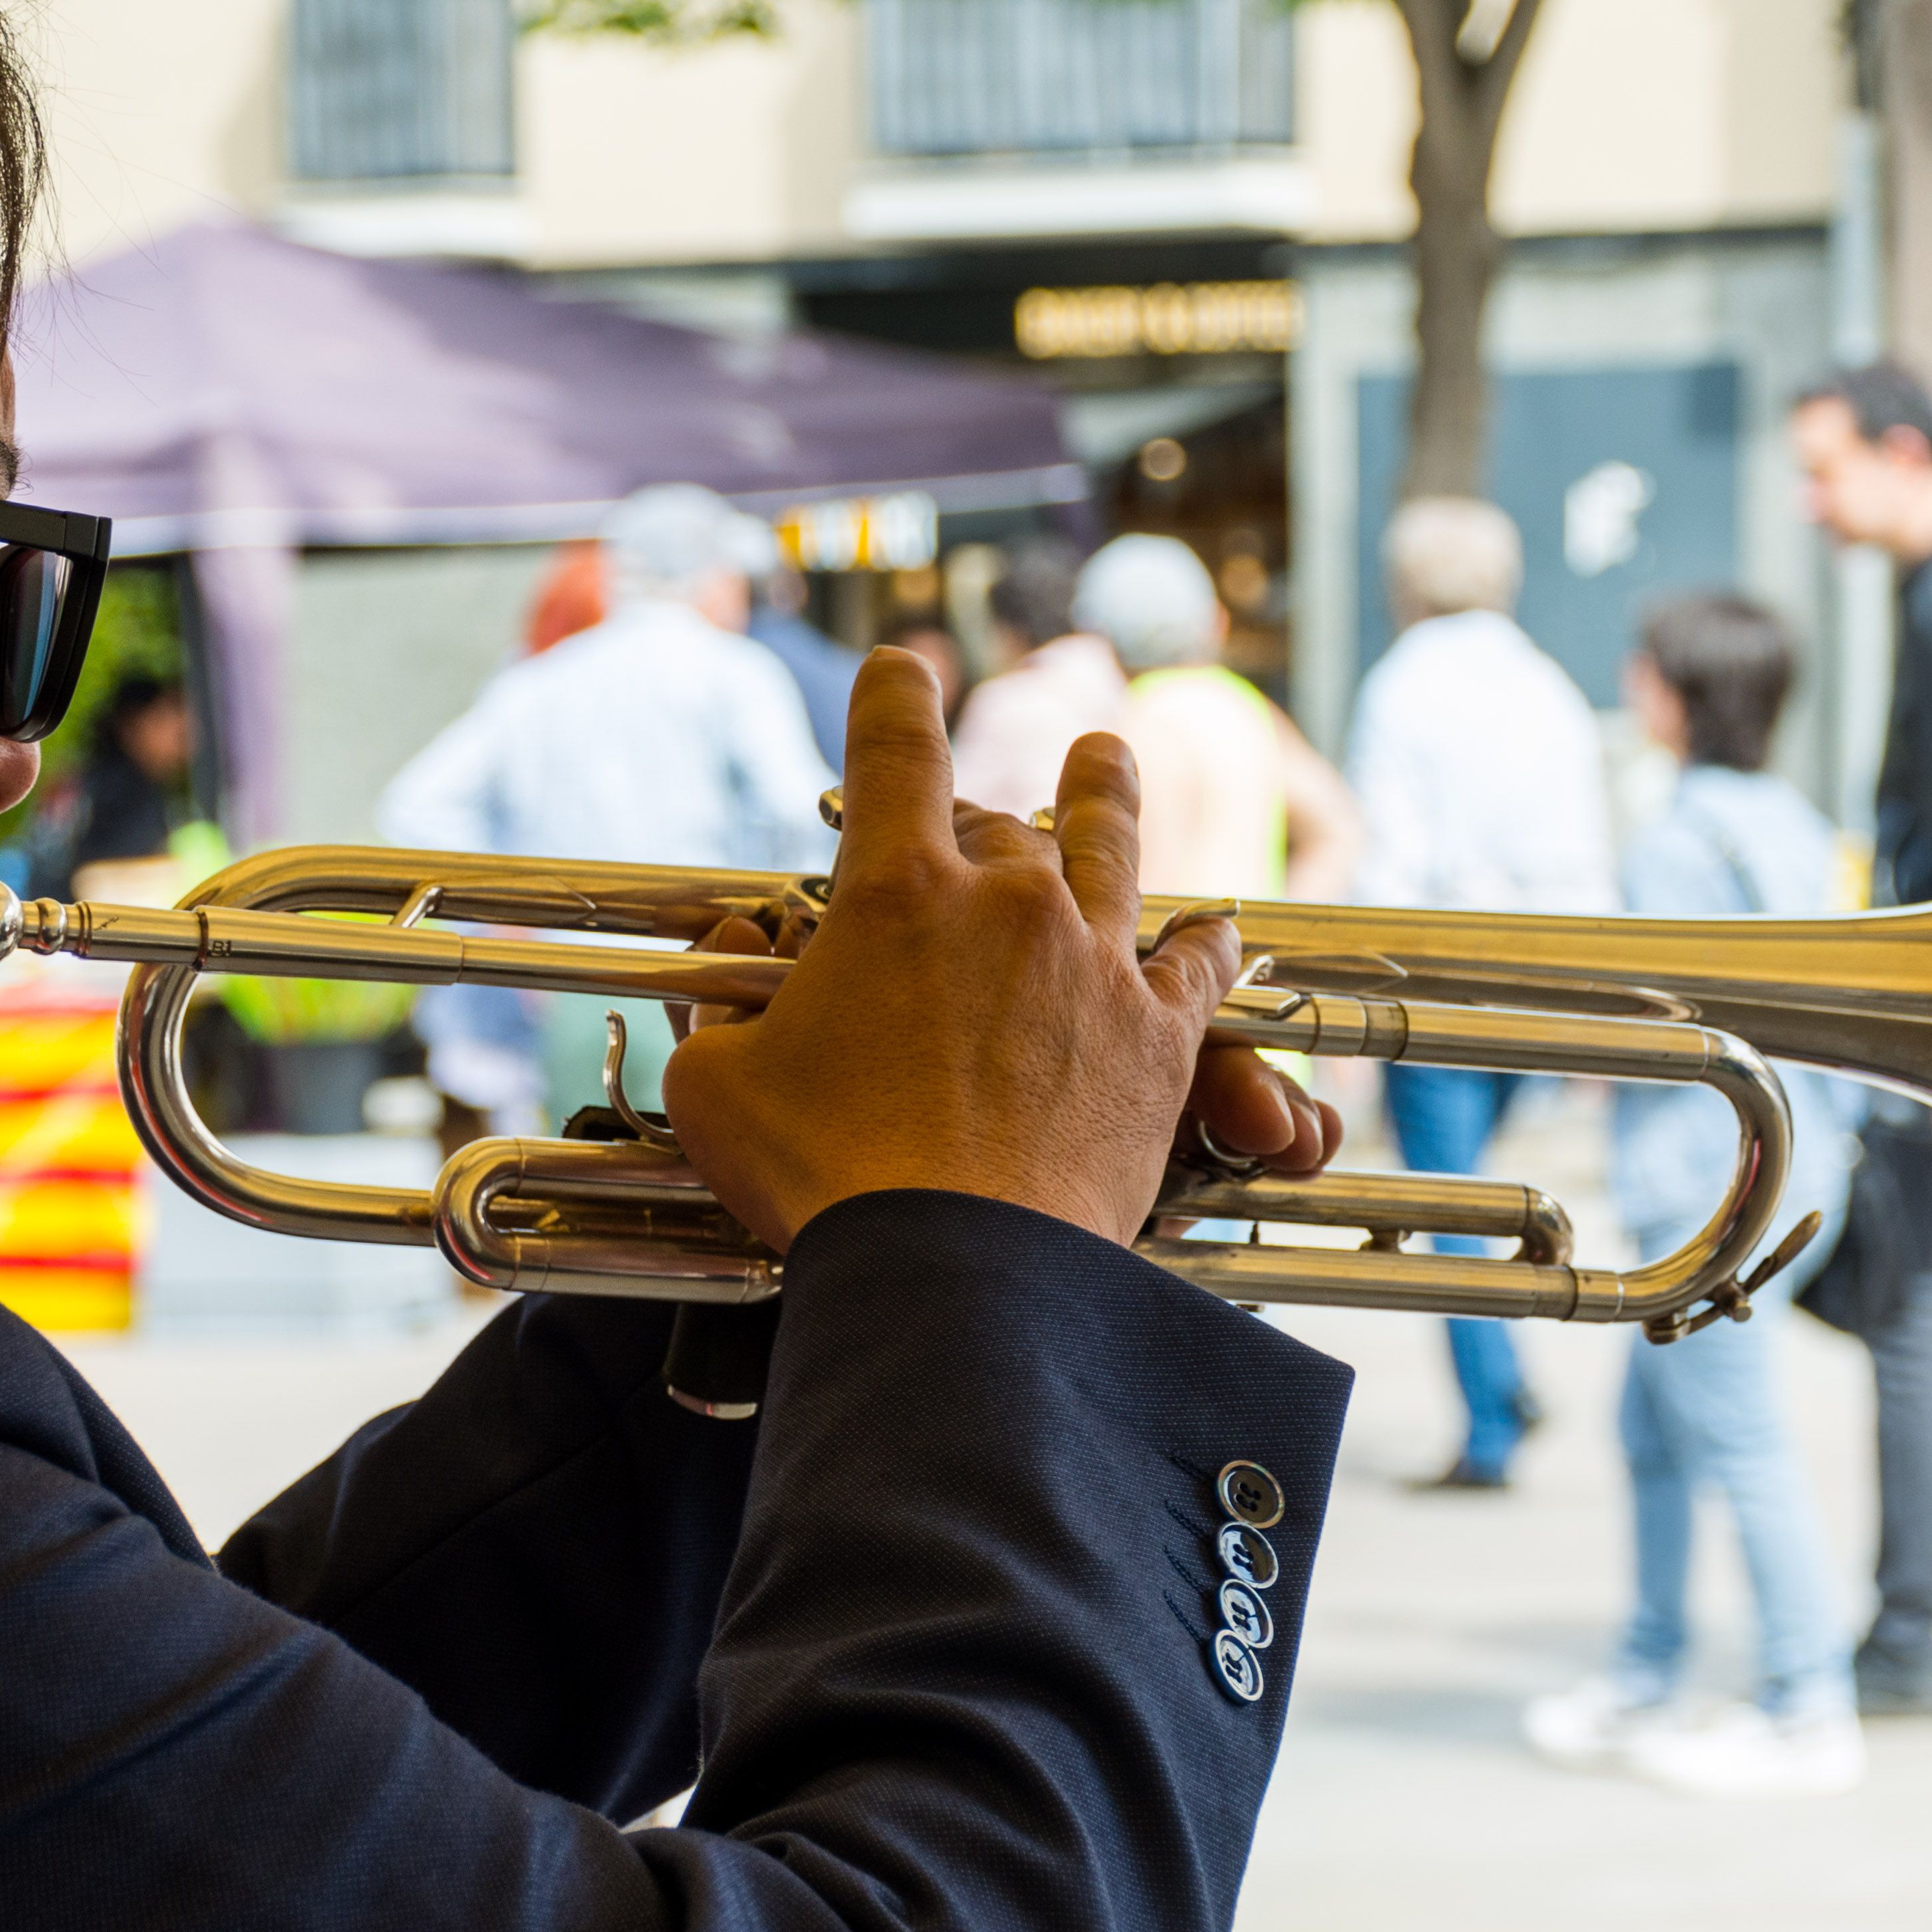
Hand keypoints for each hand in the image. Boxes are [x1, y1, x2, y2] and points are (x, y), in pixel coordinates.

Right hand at [665, 646, 1333, 1252]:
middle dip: (976, 810)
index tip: (902, 664)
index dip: (893, 695)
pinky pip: (1199, 961)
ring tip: (1109, 755)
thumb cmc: (824, 1178)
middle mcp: (1007, 902)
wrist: (959, 1267)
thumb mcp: (718, 1085)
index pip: (895, 747)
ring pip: (1112, 846)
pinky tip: (1214, 926)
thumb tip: (733, 952)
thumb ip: (721, 1008)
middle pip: (998, 819)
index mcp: (894, 892)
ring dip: (1106, 793)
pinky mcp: (1160, 1038)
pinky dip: (1204, 938)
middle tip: (967, 823)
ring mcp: (1095, 963)